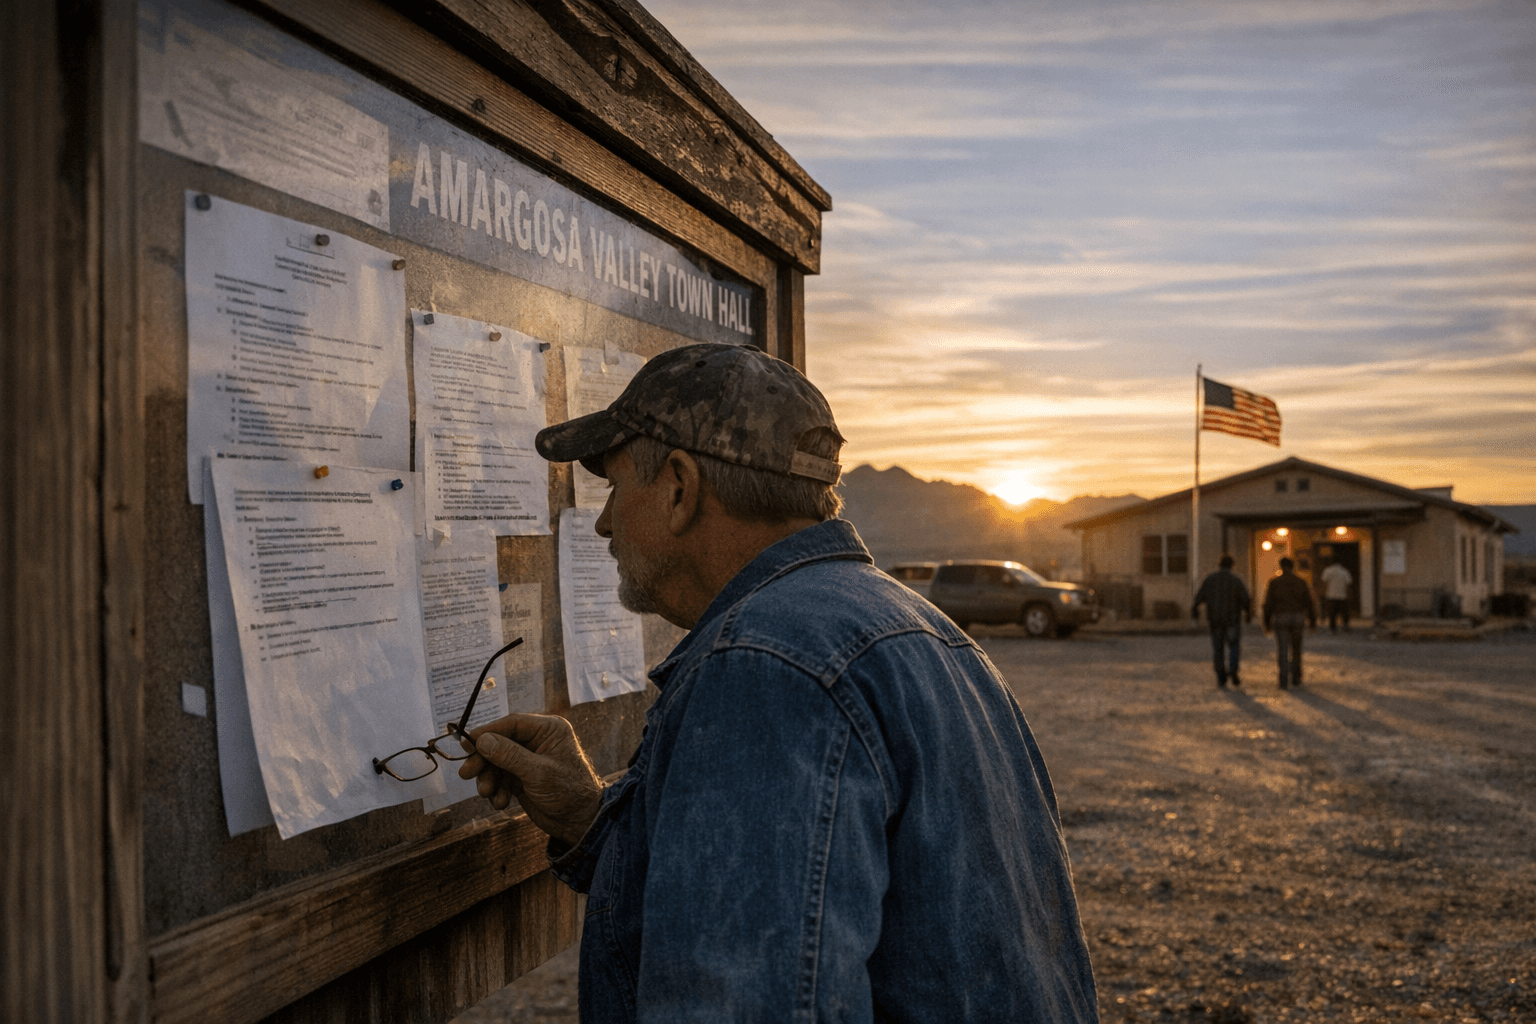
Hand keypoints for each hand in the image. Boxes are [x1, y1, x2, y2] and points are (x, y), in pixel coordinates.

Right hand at [458, 713, 603, 845]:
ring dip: (488, 778)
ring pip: (495, 762)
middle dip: (483, 760)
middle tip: (467, 773)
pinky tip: (501, 802)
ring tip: (488, 794)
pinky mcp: (521, 777)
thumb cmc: (569, 792)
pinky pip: (499, 778)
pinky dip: (495, 790)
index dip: (487, 732)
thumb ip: (509, 756)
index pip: (511, 723)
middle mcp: (537, 741)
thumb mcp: (539, 773)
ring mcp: (527, 759)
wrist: (579, 823)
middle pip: (499, 742)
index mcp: (548, 730)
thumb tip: (482, 740)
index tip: (466, 743)